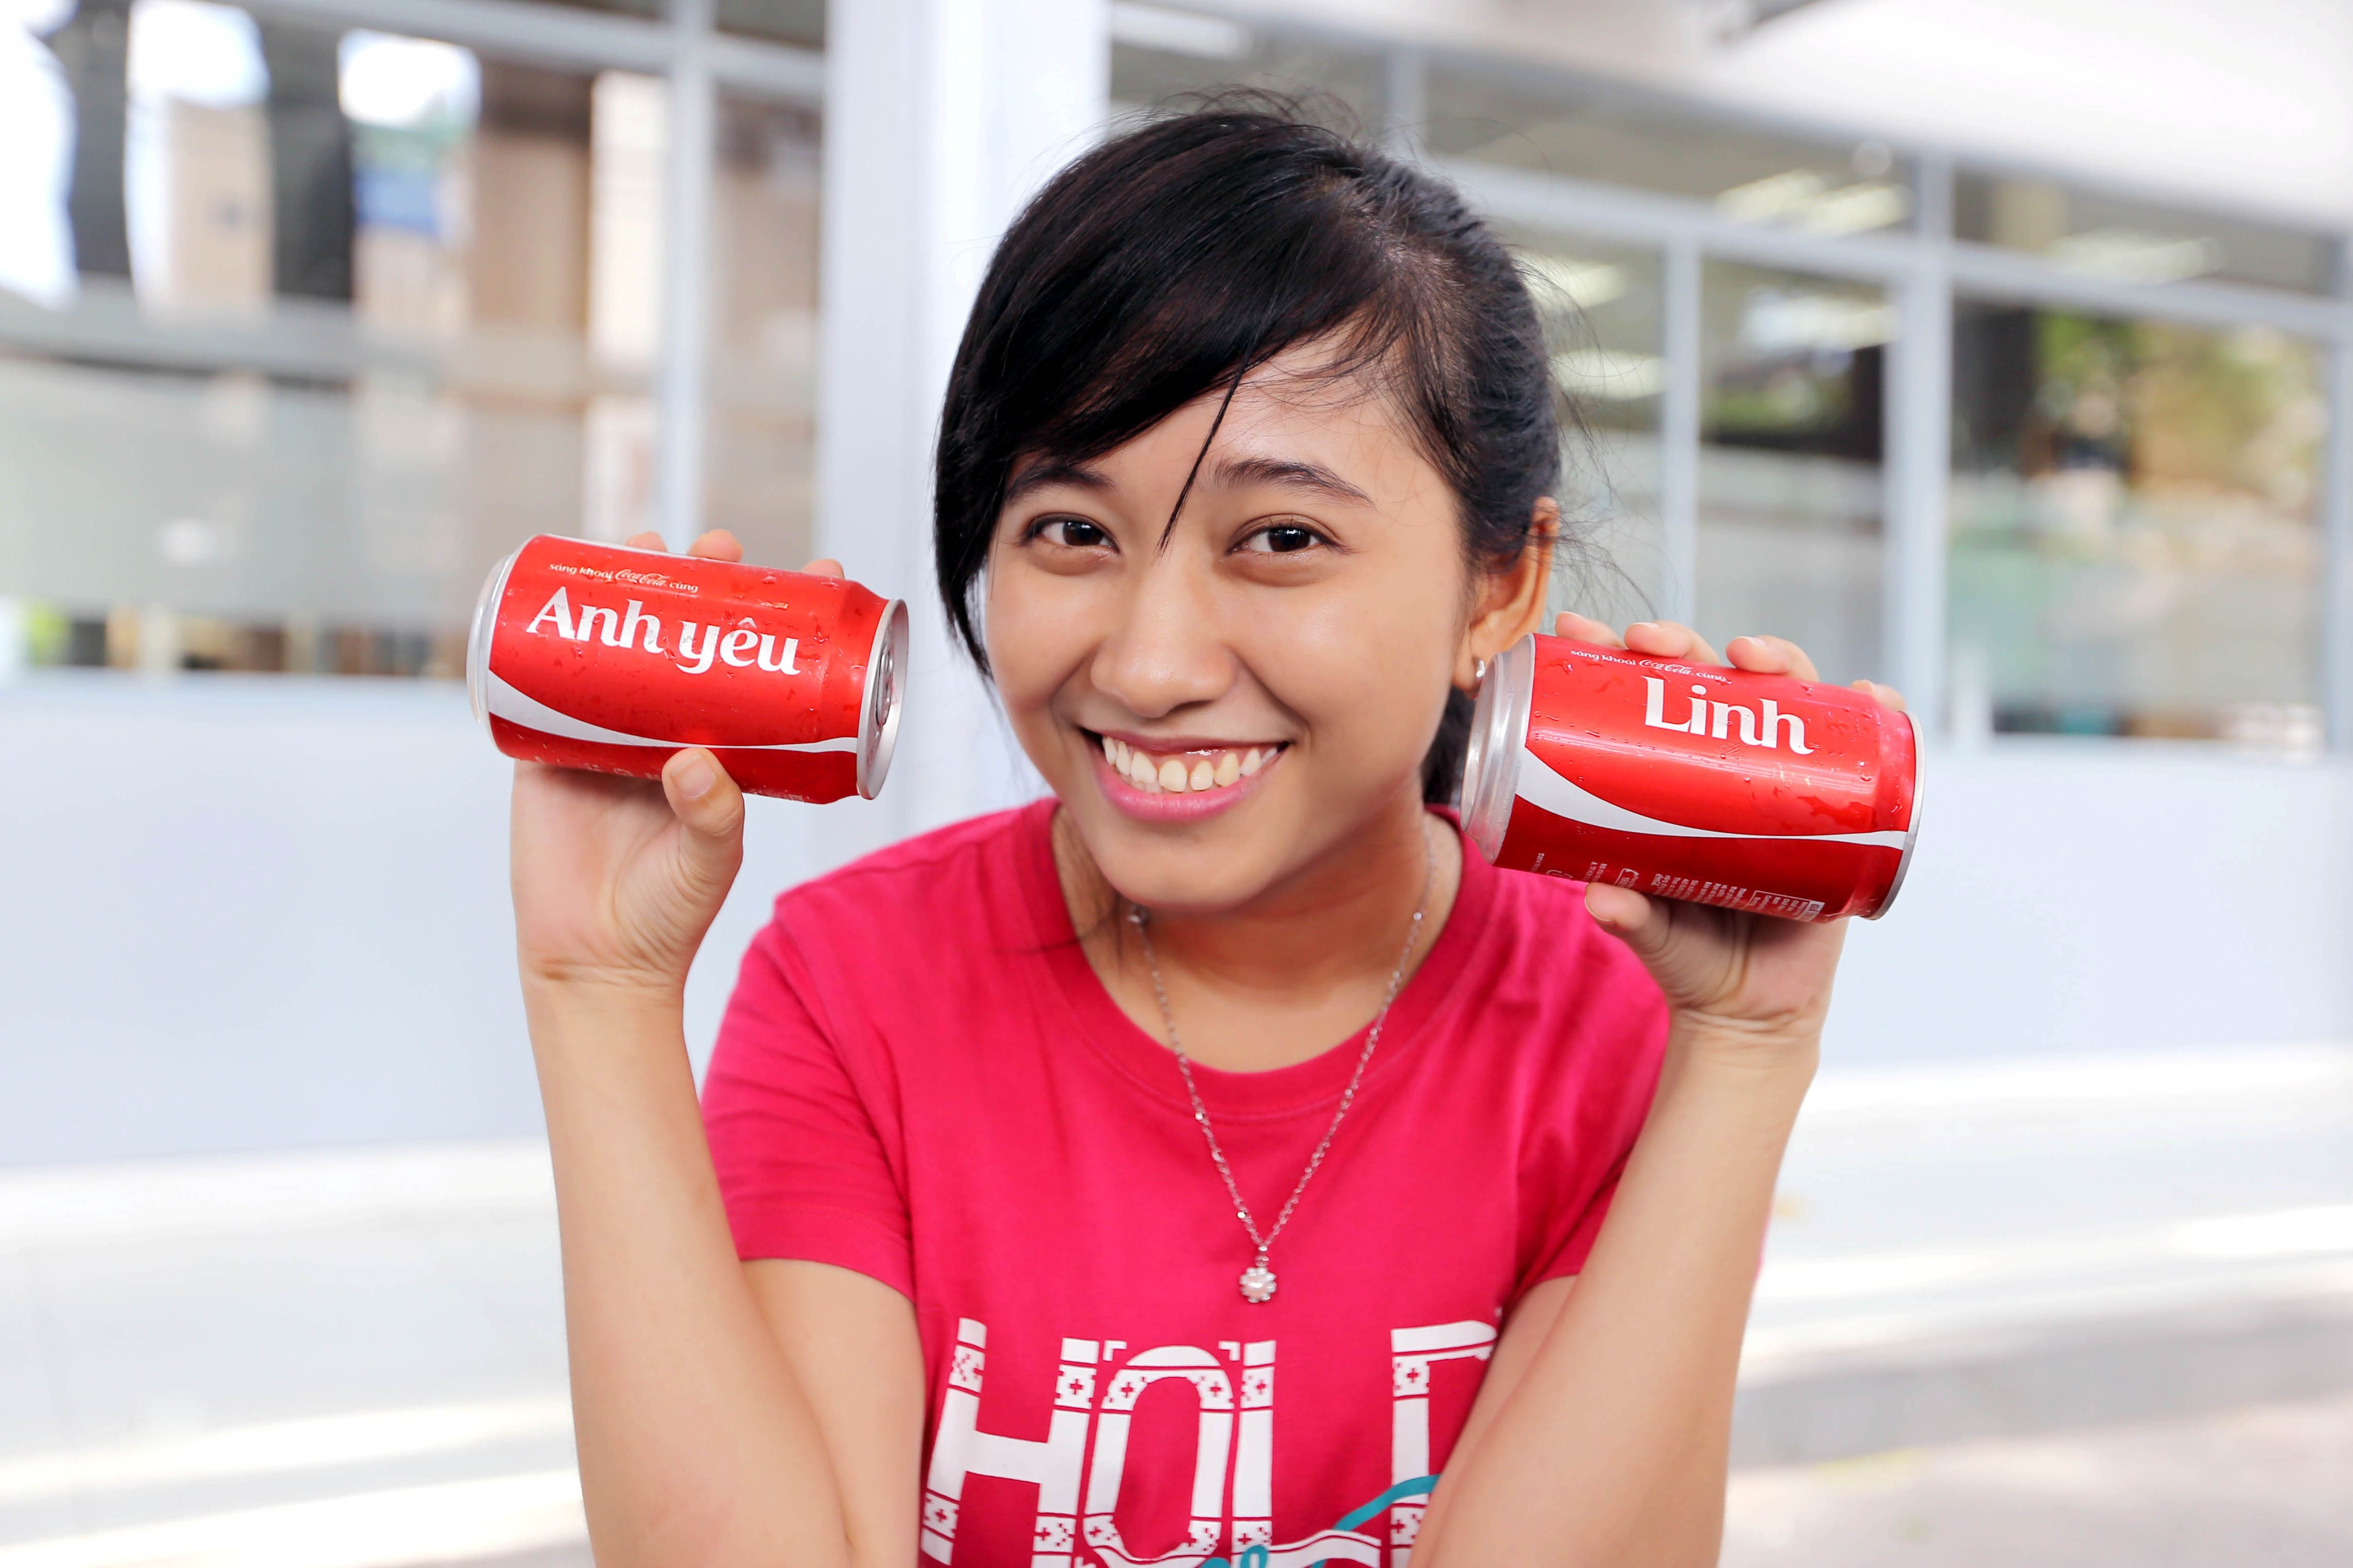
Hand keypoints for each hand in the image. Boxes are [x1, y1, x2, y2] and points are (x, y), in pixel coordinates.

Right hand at [509, 531, 846, 998]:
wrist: (593, 960)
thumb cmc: (669, 912)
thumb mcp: (712, 859)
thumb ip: (714, 813)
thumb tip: (693, 760)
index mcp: (722, 749)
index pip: (756, 667)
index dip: (778, 621)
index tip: (811, 574)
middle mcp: (668, 729)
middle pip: (687, 637)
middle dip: (702, 583)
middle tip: (722, 545)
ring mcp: (608, 732)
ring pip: (621, 644)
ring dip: (630, 588)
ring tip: (647, 541)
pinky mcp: (549, 745)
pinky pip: (546, 678)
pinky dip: (549, 631)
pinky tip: (561, 584)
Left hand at [1552, 612, 1906, 1058]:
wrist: (1753, 1009)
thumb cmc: (1691, 955)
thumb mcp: (1651, 933)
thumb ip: (1628, 917)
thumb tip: (1599, 899)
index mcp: (1671, 775)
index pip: (1640, 697)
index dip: (1611, 657)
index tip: (1577, 633)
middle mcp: (1730, 764)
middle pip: (1711, 680)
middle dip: (1682, 644)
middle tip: (1650, 640)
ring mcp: (1788, 779)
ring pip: (1788, 697)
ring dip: (1777, 660)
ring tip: (1752, 656)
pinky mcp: (1843, 809)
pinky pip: (1866, 750)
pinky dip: (1874, 713)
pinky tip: (1868, 695)